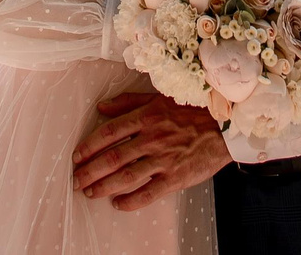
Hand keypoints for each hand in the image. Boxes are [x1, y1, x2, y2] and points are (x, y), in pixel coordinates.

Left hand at [72, 92, 232, 210]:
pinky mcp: (175, 177)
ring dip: (104, 186)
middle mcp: (151, 139)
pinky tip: (118, 204)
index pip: (109, 133)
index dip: (89, 146)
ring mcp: (163, 159)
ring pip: (126, 176)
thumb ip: (128, 102)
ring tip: (90, 192)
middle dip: (90, 170)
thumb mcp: (158, 97)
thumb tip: (101, 108)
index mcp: (145, 117)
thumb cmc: (191, 109)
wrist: (225, 126)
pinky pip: (149, 193)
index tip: (76, 156)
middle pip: (112, 157)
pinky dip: (131, 200)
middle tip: (75, 180)